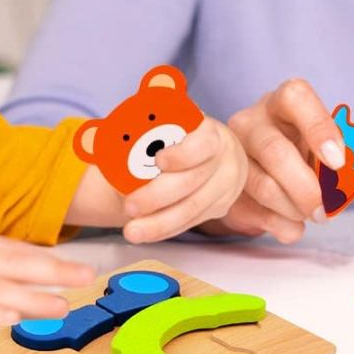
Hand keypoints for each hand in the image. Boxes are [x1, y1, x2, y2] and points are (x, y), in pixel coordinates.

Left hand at [120, 116, 248, 241]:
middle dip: (158, 197)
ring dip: (159, 223)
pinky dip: (165, 229)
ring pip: (192, 210)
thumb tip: (127, 128)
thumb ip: (153, 119)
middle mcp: (226, 162)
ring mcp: (225, 188)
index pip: (203, 145)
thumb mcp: (172, 119)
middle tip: (129, 206)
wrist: (210, 155)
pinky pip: (190, 222)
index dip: (182, 154)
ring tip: (131, 231)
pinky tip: (145, 234)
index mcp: (212, 134)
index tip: (158, 160)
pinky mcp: (218, 208)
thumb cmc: (182, 135)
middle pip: (193, 183)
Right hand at [213, 79, 346, 242]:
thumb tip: (336, 194)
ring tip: (310, 214)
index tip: (338, 162)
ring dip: (295, 209)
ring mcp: (232, 153)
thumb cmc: (302, 151)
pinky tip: (292, 224)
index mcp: (281, 102)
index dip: (319, 129)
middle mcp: (250, 121)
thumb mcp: (322, 148)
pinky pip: (254, 212)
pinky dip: (282, 225)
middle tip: (324, 209)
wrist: (265, 171)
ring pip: (264, 186)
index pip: (296, 98)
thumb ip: (334, 164)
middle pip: (275, 151)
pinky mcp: (225, 186)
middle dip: (306, 188)